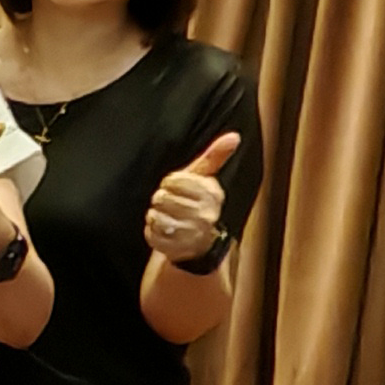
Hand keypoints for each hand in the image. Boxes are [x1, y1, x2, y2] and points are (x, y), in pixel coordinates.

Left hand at [144, 131, 239, 265]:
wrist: (199, 240)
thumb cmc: (197, 201)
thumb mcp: (205, 177)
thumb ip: (215, 156)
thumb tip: (234, 136)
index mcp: (212, 194)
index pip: (173, 180)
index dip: (170, 182)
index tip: (177, 187)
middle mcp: (206, 216)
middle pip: (162, 197)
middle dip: (161, 198)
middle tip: (171, 204)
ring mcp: (191, 234)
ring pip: (154, 215)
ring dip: (155, 214)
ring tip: (168, 216)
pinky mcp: (176, 249)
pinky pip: (150, 232)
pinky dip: (151, 229)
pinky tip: (164, 230)